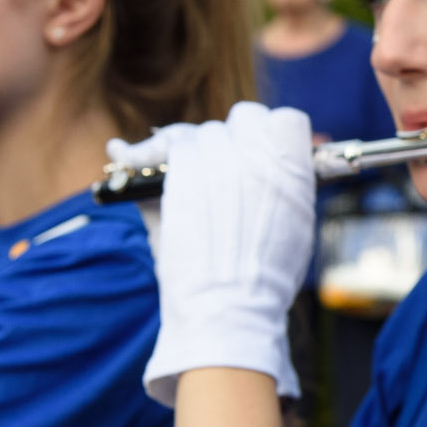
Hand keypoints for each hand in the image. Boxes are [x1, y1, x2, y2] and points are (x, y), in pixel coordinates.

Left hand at [110, 103, 315, 405]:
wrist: (228, 307)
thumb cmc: (266, 276)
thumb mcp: (297, 225)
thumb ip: (286, 185)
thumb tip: (276, 164)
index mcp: (295, 170)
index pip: (287, 121)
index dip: (272, 132)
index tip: (261, 149)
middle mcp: (259, 158)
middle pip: (243, 118)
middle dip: (232, 136)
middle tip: (222, 162)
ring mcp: (219, 164)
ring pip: (202, 132)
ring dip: (192, 146)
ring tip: (182, 172)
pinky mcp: (181, 175)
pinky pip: (166, 147)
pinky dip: (146, 153)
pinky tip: (129, 157)